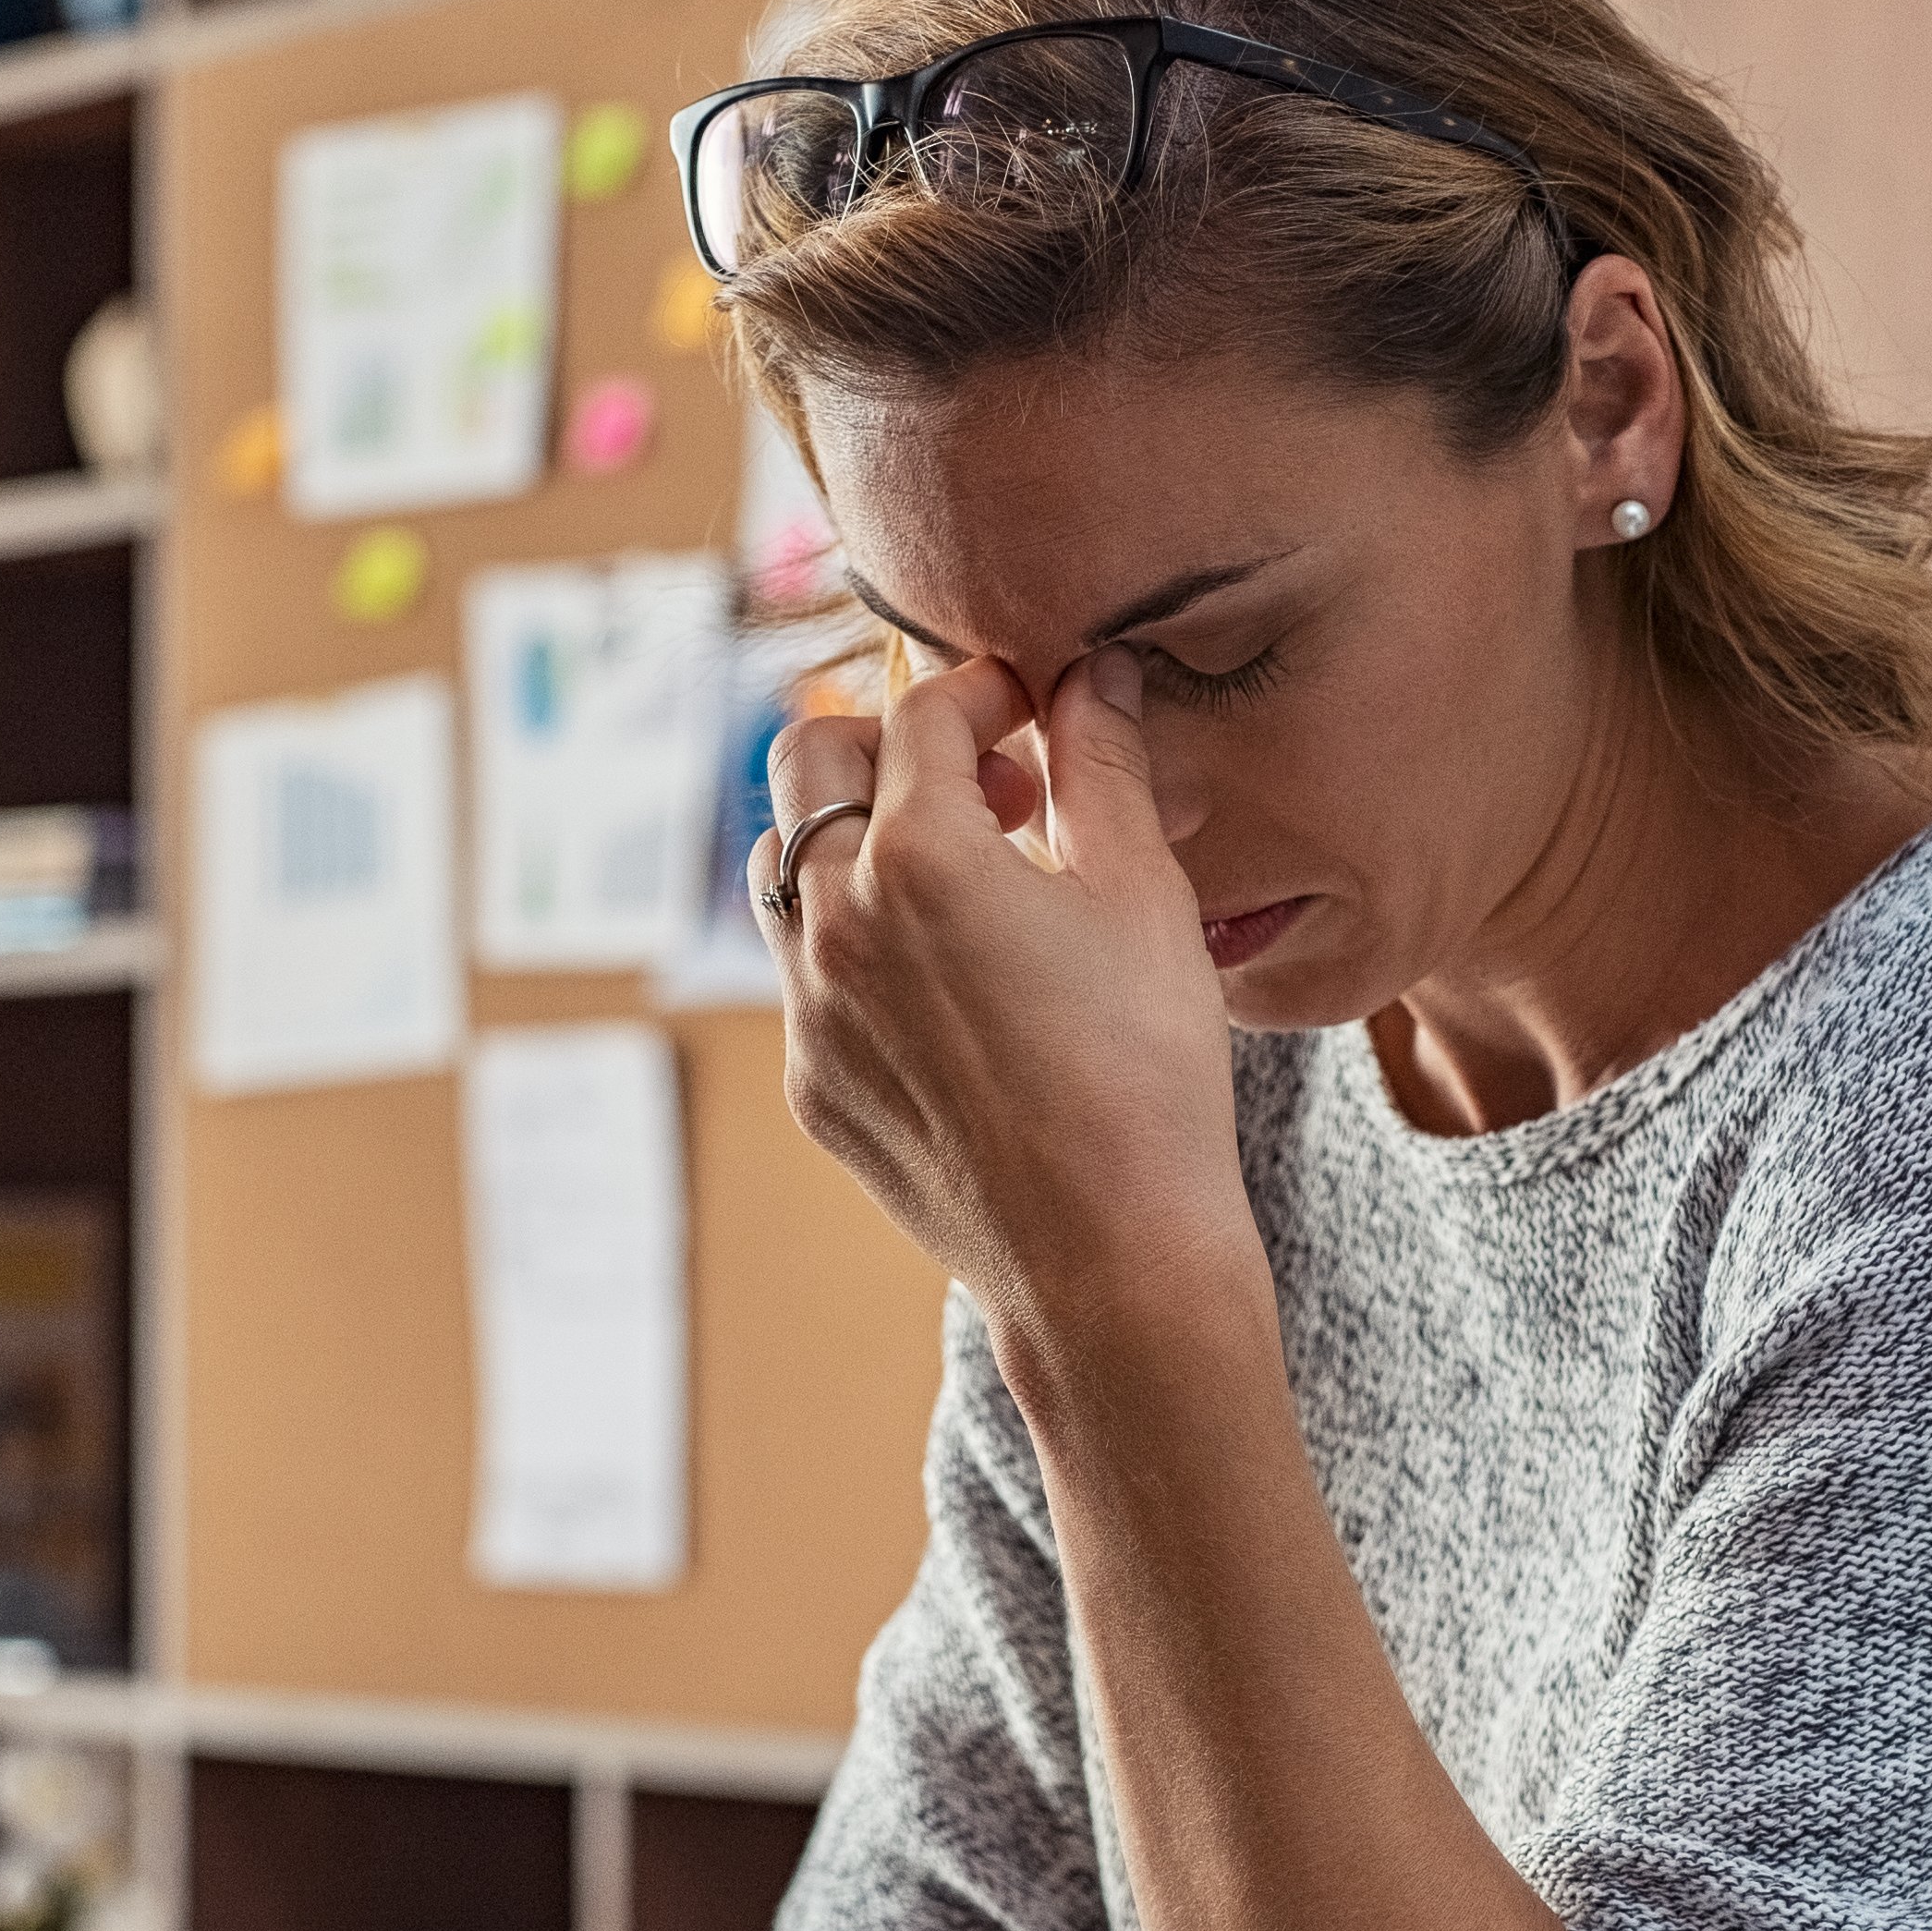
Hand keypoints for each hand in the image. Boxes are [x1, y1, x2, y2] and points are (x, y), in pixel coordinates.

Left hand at [766, 648, 1258, 1351]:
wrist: (1109, 1259)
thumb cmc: (1147, 1073)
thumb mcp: (1142, 896)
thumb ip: (1105, 764)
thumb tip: (1093, 671)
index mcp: (920, 854)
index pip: (921, 712)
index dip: (984, 692)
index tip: (1033, 714)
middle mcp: (837, 919)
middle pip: (806, 758)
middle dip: (889, 741)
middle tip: (985, 782)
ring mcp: (807, 1008)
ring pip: (784, 865)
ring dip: (854, 837)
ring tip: (958, 875)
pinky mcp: (810, 1081)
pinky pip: (804, 974)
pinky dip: (859, 941)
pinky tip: (953, 984)